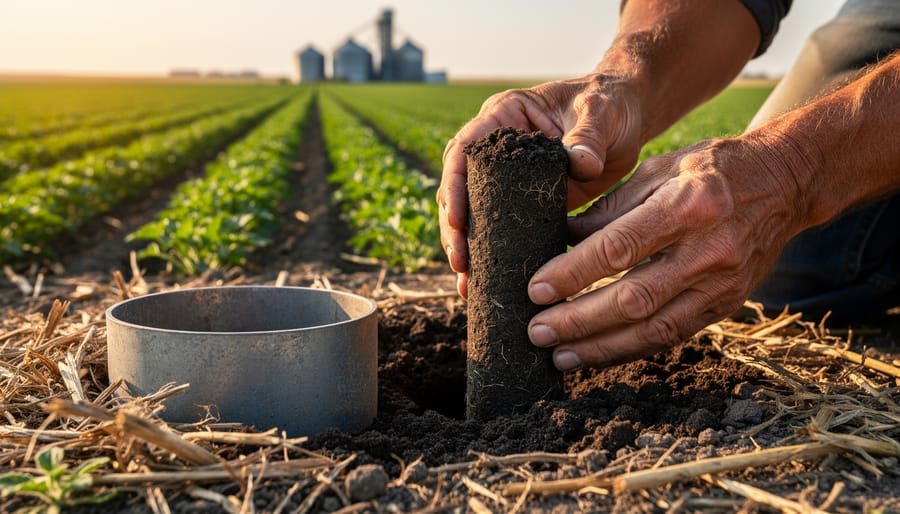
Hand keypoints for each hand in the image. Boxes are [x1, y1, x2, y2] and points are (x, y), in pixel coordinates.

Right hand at [437, 74, 643, 296]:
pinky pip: (501, 229)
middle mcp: (496, 149)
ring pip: (473, 213)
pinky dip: (492, 254)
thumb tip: (582, 164)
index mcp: (502, 116)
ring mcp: (507, 177)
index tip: (457, 220)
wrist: (627, 117)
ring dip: (467, 247)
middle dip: (454, 227)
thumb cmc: (609, 104)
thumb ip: (588, 137)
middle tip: (460, 262)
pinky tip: (484, 283)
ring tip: (466, 283)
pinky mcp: (525, 201)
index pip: (464, 151)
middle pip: (458, 188)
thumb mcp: (599, 113)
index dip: (454, 185)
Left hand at [526, 137, 803, 369]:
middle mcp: (708, 249)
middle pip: (633, 297)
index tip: (536, 290)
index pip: (619, 248)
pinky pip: (674, 334)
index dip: (573, 273)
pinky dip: (633, 348)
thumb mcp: (659, 168)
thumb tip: (561, 240)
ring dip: (602, 347)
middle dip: (579, 320)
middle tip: (537, 331)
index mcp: (687, 204)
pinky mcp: (728, 304)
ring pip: (654, 327)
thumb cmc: (713, 168)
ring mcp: (723, 282)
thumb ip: (610, 208)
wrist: (787, 183)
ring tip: (560, 355)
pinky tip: (599, 353)